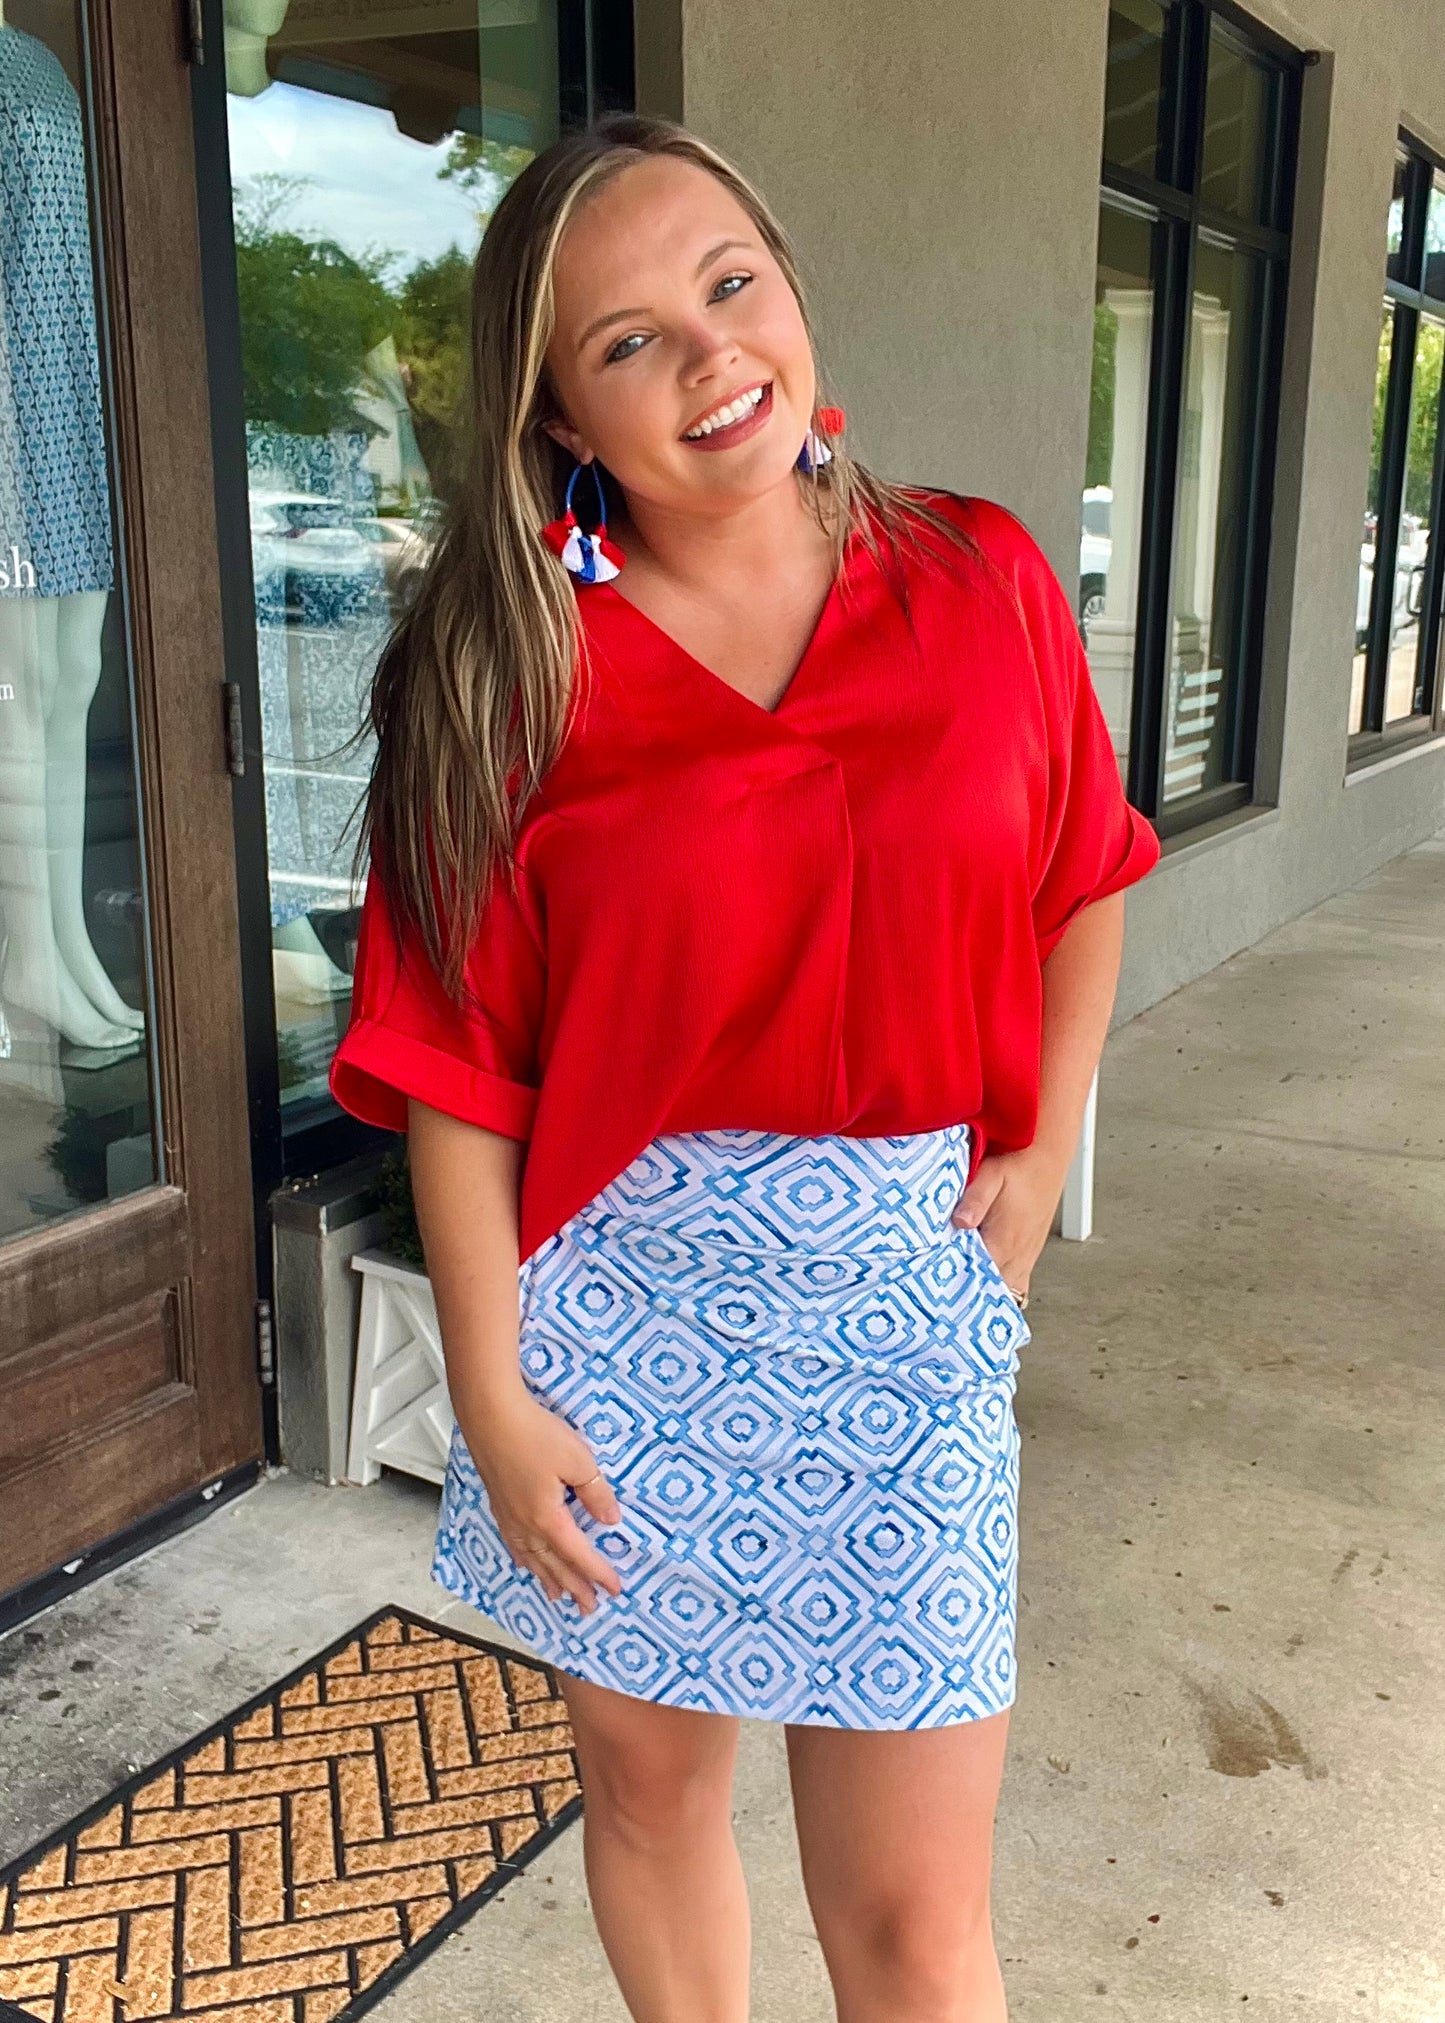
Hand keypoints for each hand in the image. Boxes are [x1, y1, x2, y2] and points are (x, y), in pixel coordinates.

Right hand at [458, 1384, 624, 1613]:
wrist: (490, 1415)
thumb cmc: (533, 1433)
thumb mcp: (578, 1461)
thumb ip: (596, 1493)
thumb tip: (610, 1520)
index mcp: (547, 1519)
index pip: (578, 1555)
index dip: (598, 1574)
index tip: (615, 1589)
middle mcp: (525, 1525)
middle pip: (554, 1566)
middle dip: (574, 1587)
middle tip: (589, 1607)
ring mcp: (508, 1516)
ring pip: (532, 1559)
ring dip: (548, 1580)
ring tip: (558, 1597)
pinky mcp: (499, 1503)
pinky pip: (514, 1545)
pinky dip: (525, 1560)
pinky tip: (525, 1562)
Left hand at [949, 1145, 1066, 1303]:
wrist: (1047, 1159)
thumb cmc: (1016, 1164)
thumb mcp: (991, 1174)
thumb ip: (975, 1199)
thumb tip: (960, 1222)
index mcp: (1003, 1243)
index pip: (974, 1278)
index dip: (951, 1286)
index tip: (930, 1292)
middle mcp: (1016, 1257)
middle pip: (988, 1293)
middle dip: (964, 1297)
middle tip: (937, 1301)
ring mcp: (1025, 1259)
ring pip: (1004, 1294)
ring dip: (983, 1295)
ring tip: (956, 1300)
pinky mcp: (1028, 1256)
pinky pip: (1016, 1287)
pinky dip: (1000, 1292)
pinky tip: (983, 1291)